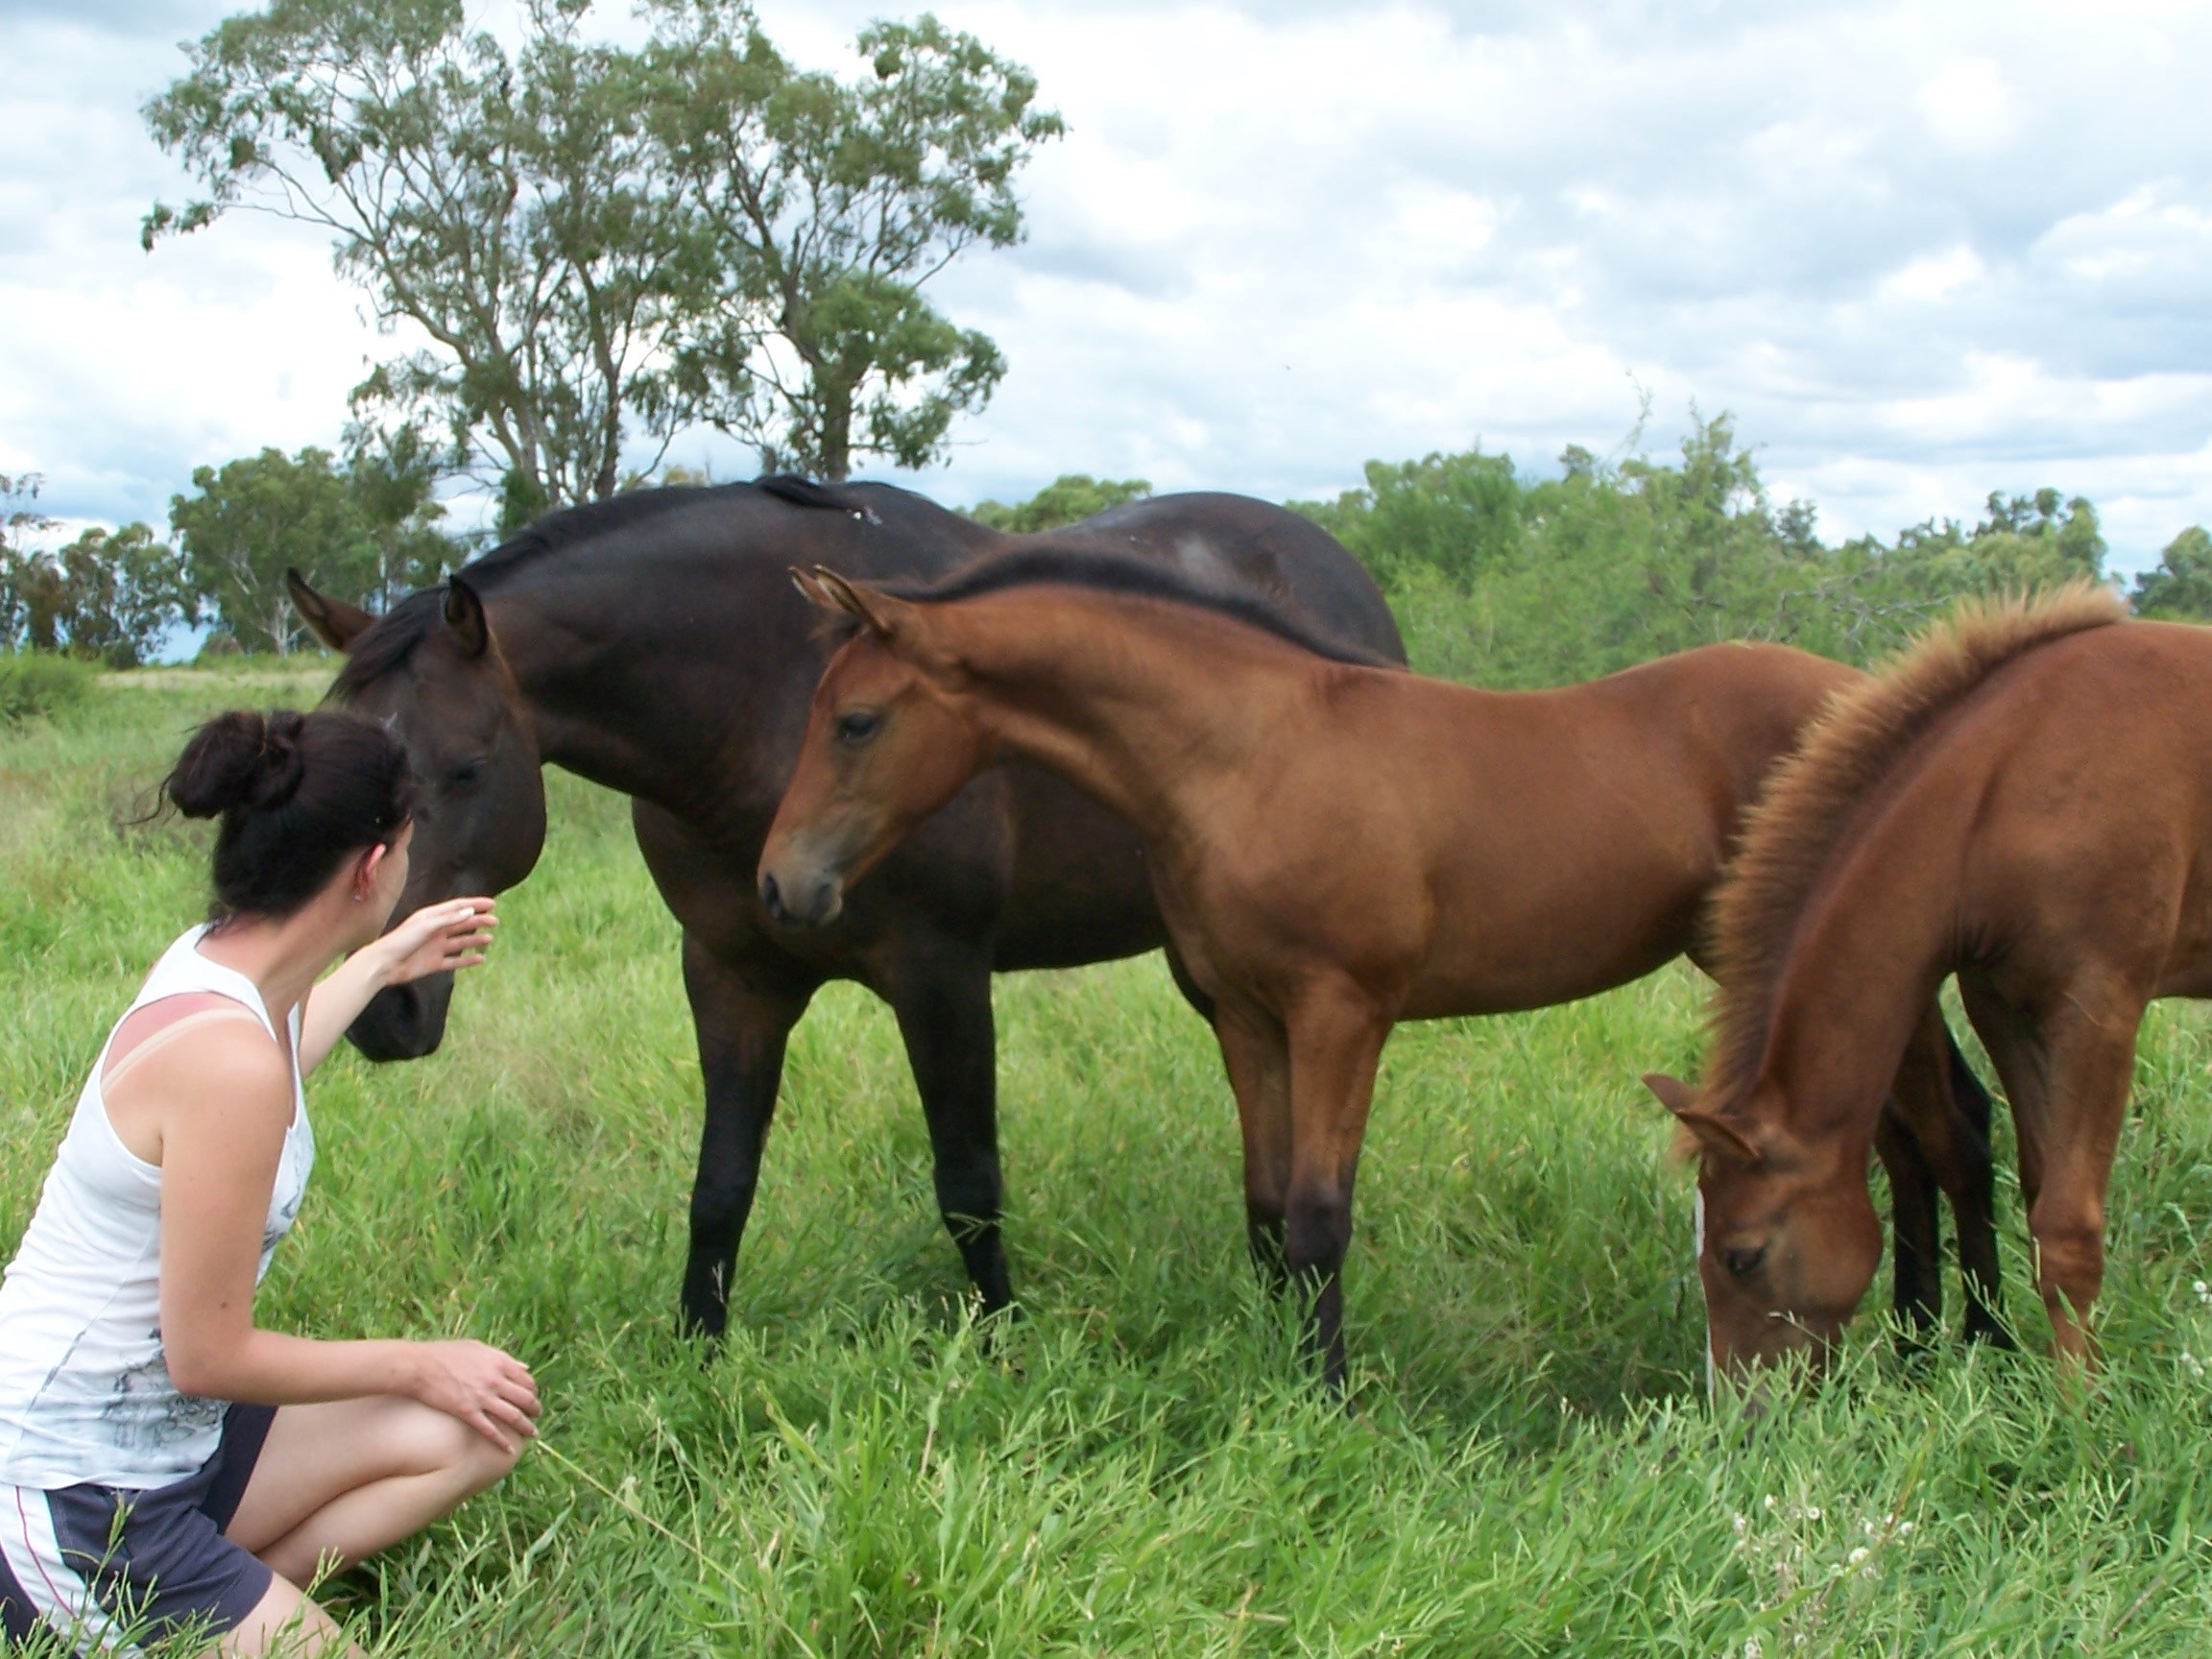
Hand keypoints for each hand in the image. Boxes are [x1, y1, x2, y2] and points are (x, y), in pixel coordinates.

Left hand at [375, 897, 497, 986]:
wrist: (384, 965)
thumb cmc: (401, 941)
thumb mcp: (426, 926)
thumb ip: (449, 919)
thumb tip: (470, 912)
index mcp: (431, 917)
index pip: (457, 907)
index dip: (475, 904)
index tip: (492, 904)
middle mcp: (435, 931)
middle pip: (461, 923)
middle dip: (478, 921)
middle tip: (495, 921)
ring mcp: (435, 947)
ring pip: (460, 941)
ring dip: (475, 939)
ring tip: (489, 938)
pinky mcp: (434, 963)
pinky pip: (455, 960)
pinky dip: (468, 960)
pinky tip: (480, 959)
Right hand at [408, 1339, 540, 1451]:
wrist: (418, 1366)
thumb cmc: (444, 1354)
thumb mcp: (477, 1347)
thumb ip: (502, 1358)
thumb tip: (524, 1367)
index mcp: (498, 1362)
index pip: (527, 1380)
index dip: (533, 1391)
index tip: (532, 1398)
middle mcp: (495, 1380)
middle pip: (525, 1399)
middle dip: (535, 1410)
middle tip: (537, 1417)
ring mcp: (482, 1397)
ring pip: (513, 1416)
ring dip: (526, 1427)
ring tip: (531, 1434)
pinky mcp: (467, 1412)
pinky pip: (490, 1430)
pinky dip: (502, 1441)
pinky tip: (508, 1450)